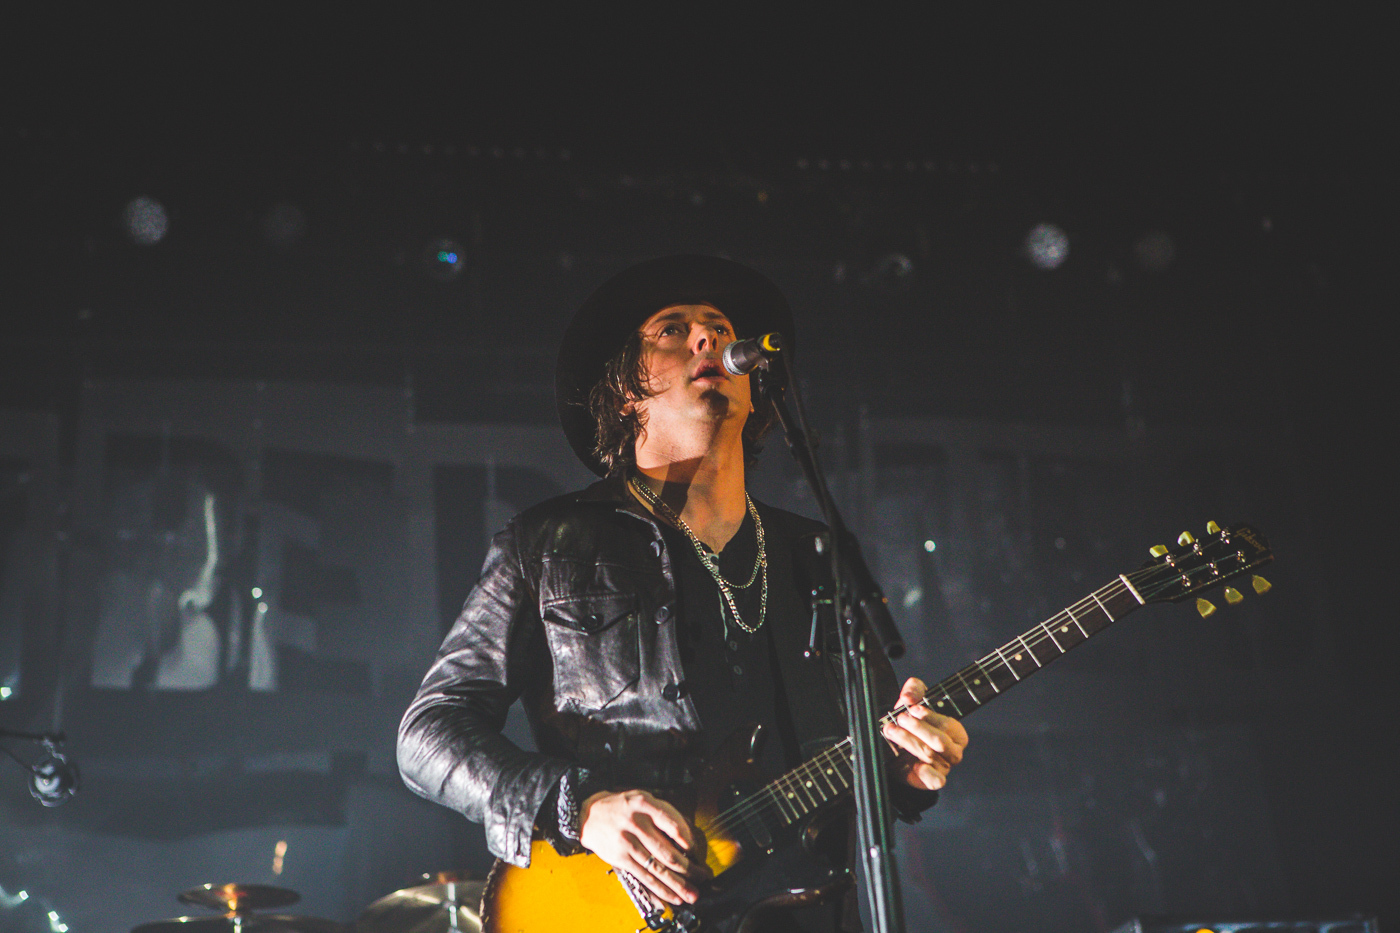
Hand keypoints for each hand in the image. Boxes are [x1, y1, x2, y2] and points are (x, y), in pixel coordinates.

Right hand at [579, 788, 711, 905]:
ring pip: (657, 868)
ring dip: (677, 883)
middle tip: (702, 876)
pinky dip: (660, 889)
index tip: (695, 849)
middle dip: (688, 867)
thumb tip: (686, 834)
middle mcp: (636, 823)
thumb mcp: (641, 798)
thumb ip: (662, 812)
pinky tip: (672, 895)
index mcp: (644, 804)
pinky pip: (644, 876)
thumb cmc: (620, 807)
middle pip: (666, 851)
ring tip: (691, 893)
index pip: (670, 823)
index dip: (686, 838)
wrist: (588, 815)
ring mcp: (627, 842)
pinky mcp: (621, 858)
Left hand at [882, 677, 968, 790]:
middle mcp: (953, 751)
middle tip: (899, 720)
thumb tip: (908, 697)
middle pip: (939, 741)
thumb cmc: (910, 725)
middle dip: (917, 729)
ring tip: (892, 731)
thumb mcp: (912, 701)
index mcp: (956, 733)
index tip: (912, 709)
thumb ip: (914, 690)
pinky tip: (915, 765)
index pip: (947, 724)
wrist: (897, 750)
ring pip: (929, 755)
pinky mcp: (932, 781)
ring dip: (908, 741)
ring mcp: (944, 767)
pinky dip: (927, 773)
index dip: (929, 716)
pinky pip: (936, 781)